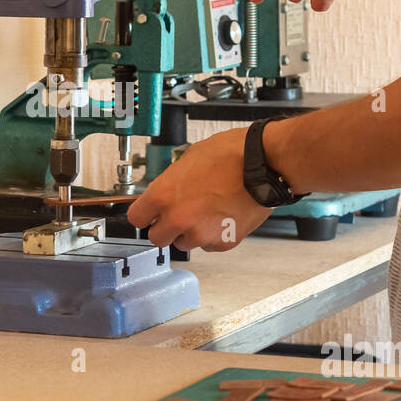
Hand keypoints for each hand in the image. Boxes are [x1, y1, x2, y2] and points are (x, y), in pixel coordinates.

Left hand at [126, 128, 269, 252]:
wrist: (264, 164)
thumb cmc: (231, 155)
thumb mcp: (188, 159)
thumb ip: (171, 182)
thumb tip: (166, 192)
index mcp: (163, 195)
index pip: (136, 219)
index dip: (145, 215)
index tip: (150, 214)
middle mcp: (178, 219)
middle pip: (157, 238)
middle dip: (165, 228)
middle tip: (179, 216)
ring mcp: (200, 234)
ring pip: (184, 243)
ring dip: (190, 232)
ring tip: (207, 212)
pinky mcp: (222, 243)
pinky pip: (209, 244)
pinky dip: (213, 235)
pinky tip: (222, 216)